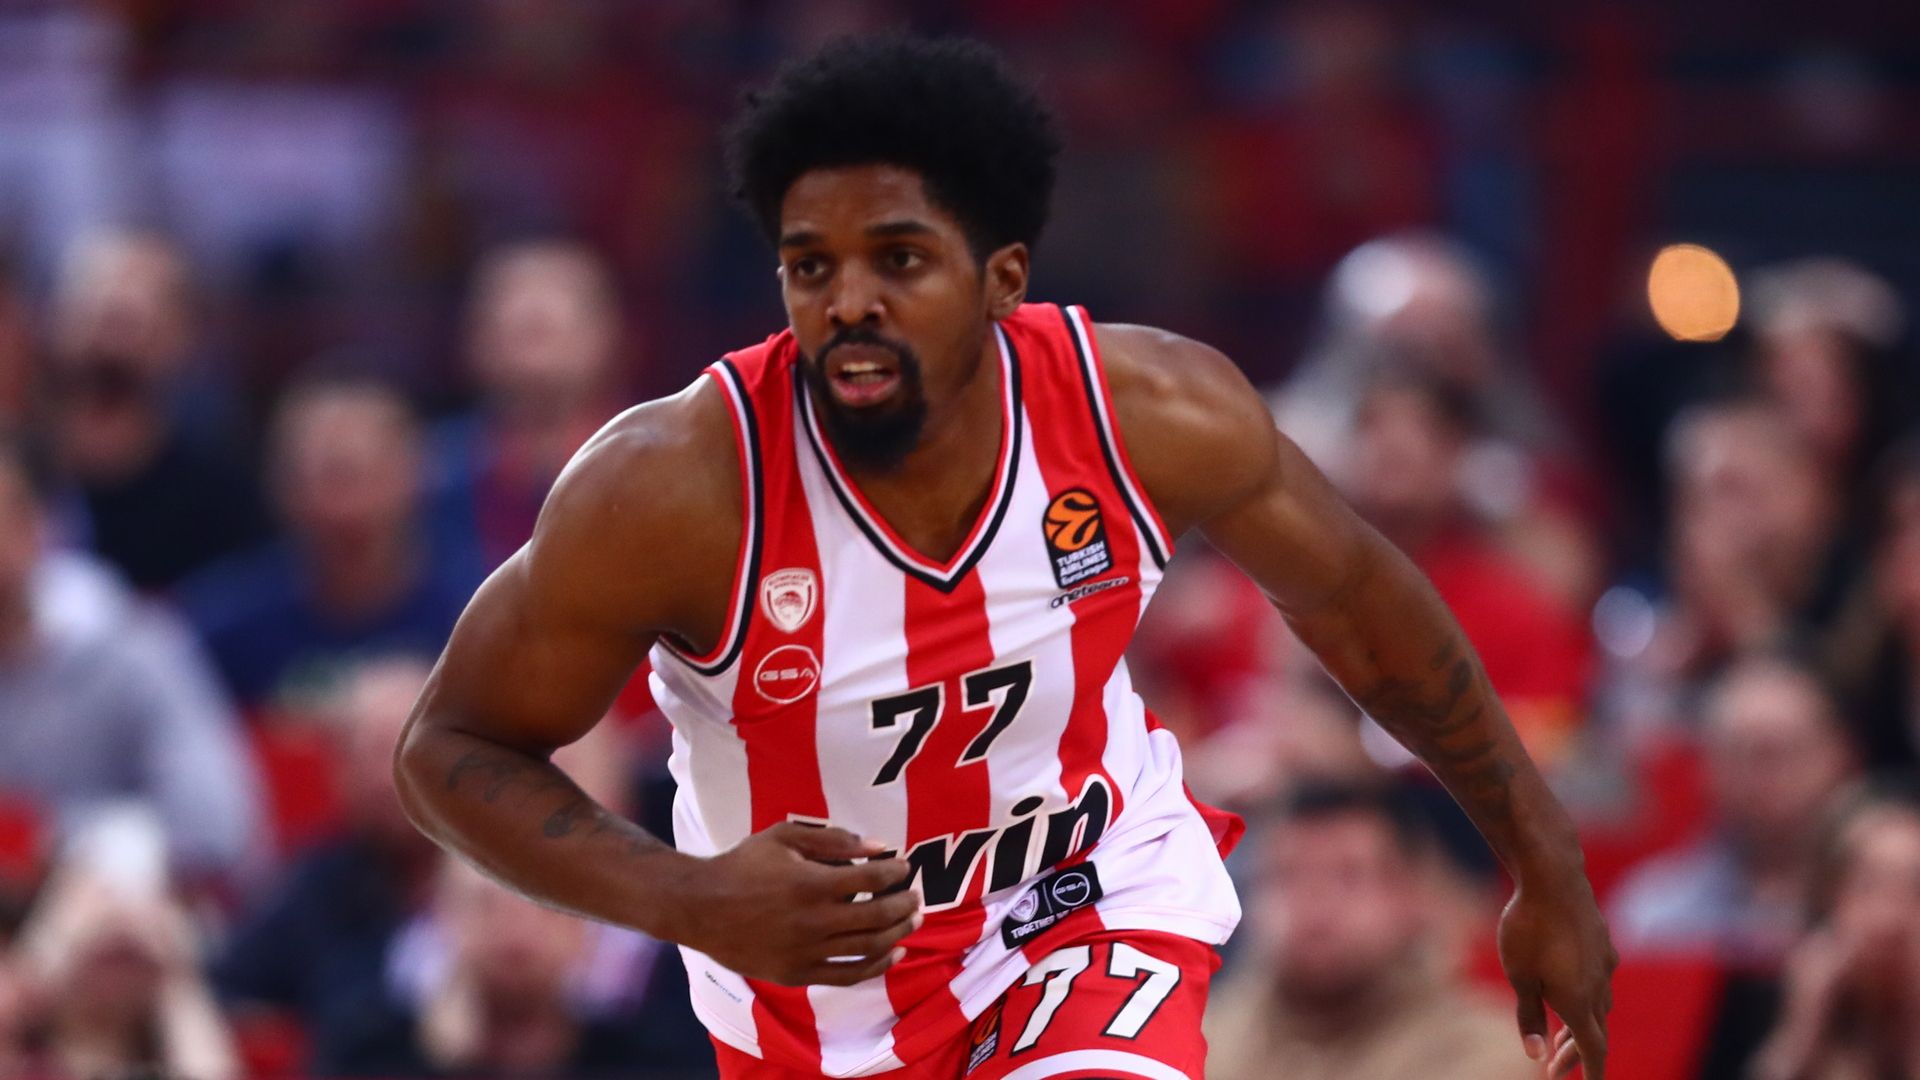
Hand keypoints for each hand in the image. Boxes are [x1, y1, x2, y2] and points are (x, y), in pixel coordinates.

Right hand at [663, 822, 919, 986]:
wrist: (700, 907)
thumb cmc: (743, 865)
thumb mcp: (784, 837)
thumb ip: (833, 839)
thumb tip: (879, 846)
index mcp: (811, 883)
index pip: (872, 879)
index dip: (896, 873)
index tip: (904, 868)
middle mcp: (814, 920)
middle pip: (879, 916)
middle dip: (905, 904)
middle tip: (915, 897)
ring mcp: (807, 951)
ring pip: (869, 948)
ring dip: (898, 933)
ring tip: (911, 921)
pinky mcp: (798, 973)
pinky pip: (848, 975)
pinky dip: (876, 966)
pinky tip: (892, 953)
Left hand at [1498, 869, 1617, 1078]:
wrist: (1552, 877)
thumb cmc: (1527, 928)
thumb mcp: (1519, 977)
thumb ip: (1529, 1016)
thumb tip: (1534, 1054)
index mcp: (1579, 1002)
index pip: (1594, 1050)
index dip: (1591, 1073)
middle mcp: (1599, 987)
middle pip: (1595, 1032)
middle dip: (1576, 1053)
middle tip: (1554, 1067)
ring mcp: (1605, 963)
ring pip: (1599, 1006)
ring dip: (1582, 1024)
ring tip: (1560, 1035)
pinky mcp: (1603, 943)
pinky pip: (1600, 979)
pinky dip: (1586, 995)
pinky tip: (1571, 986)